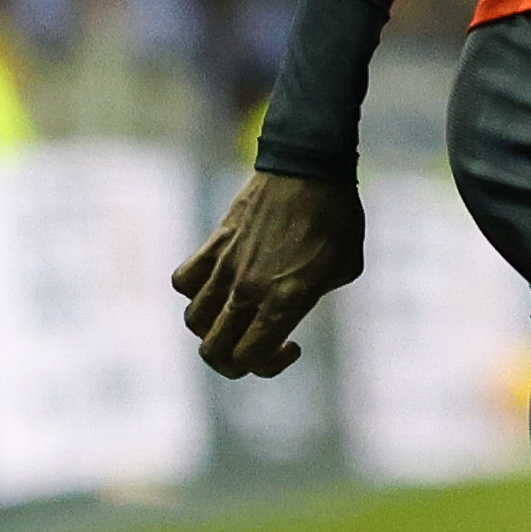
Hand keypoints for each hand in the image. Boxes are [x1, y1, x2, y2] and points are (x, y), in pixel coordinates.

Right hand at [171, 170, 363, 378]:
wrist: (310, 165)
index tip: (289, 345)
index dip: (267, 366)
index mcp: (284, 301)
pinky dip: (194, 292)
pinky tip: (218, 285)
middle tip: (255, 345)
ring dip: (212, 330)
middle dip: (232, 362)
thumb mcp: (346, 268)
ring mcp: (227, 266)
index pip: (249, 358)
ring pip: (195, 321)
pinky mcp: (215, 243)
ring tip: (237, 317)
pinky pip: (184, 281)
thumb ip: (315, 297)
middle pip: (214, 351)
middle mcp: (249, 289)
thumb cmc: (338, 217)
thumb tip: (294, 304)